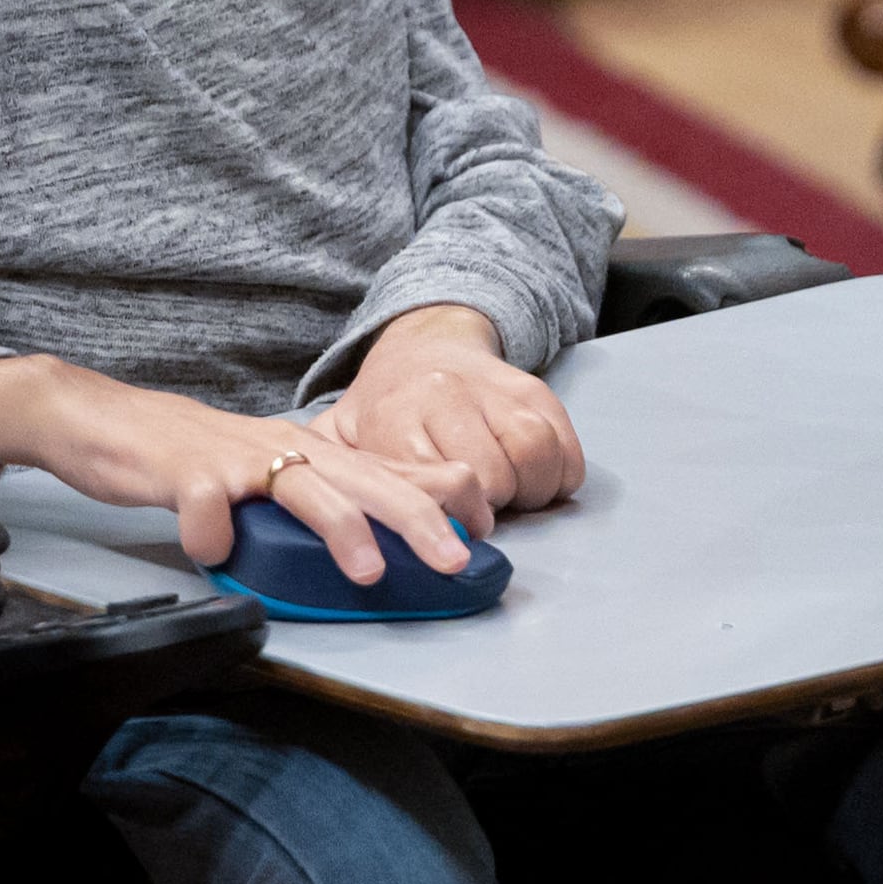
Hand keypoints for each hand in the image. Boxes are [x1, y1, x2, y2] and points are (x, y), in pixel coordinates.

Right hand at [0, 353, 490, 584]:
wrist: (109, 421)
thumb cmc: (200, 458)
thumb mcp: (277, 474)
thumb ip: (330, 497)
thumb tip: (396, 533)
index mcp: (315, 454)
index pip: (396, 471)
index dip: (445, 497)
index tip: (486, 532)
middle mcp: (287, 450)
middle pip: (367, 479)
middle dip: (419, 518)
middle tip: (457, 559)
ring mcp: (237, 457)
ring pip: (302, 486)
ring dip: (341, 528)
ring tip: (369, 571)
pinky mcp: (185, 470)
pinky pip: (204, 501)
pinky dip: (211, 530)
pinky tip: (213, 553)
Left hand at [323, 304, 584, 511]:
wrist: (424, 344)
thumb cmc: (381, 410)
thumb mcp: (336, 439)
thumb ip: (324, 481)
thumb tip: (318, 536)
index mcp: (392, 415)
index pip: (433, 486)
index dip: (447, 524)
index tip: (445, 539)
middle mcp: (443, 393)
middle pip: (491, 478)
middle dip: (488, 512)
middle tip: (473, 515)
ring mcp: (492, 387)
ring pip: (534, 455)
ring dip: (530, 492)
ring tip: (507, 497)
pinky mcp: (533, 387)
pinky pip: (565, 446)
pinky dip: (559, 475)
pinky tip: (533, 480)